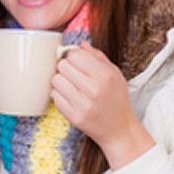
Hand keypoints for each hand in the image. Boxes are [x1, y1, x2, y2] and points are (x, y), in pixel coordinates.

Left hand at [50, 42, 154, 169]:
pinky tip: (70, 97)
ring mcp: (82, 104)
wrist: (119, 129)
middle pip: (62, 65)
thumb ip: (98, 57)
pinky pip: (54, 96)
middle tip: (74, 75)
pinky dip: (59, 95)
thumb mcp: (115, 74)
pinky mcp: (73, 116)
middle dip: (66, 68)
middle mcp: (93, 89)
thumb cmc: (117, 99)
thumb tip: (81, 44)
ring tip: (72, 86)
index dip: (73, 56)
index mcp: (105, 75)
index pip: (75, 54)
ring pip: (55, 80)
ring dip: (61, 81)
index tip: (77, 62)